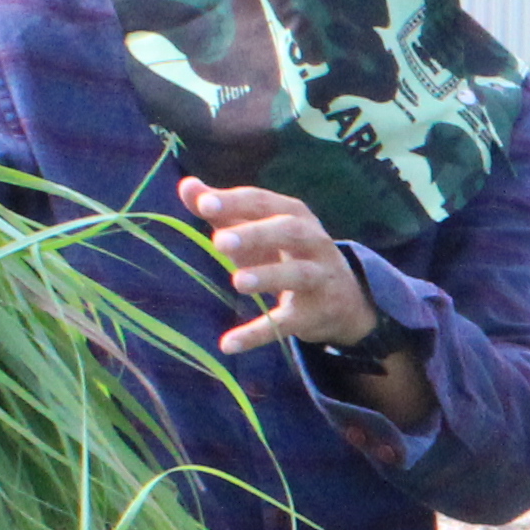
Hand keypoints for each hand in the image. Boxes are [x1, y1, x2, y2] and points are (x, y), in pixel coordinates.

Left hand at [180, 177, 376, 355]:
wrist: (343, 300)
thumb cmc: (286, 255)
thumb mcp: (257, 230)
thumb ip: (223, 210)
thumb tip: (187, 186)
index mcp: (293, 214)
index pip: (263, 202)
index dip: (234, 202)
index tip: (203, 204)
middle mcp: (312, 240)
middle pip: (288, 231)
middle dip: (256, 234)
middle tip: (220, 243)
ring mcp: (318, 277)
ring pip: (297, 274)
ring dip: (268, 276)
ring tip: (238, 282)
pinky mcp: (314, 314)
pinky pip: (286, 323)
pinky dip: (258, 333)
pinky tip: (229, 344)